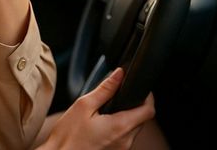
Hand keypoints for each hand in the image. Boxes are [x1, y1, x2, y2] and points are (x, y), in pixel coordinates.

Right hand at [39, 68, 154, 149]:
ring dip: (125, 118)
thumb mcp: (84, 106)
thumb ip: (105, 89)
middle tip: (116, 99)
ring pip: (133, 130)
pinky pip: (124, 139)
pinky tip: (101, 126)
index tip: (140, 88)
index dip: (147, 96)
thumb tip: (119, 74)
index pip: (149, 110)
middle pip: (142, 120)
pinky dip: (118, 129)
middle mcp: (125, 142)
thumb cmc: (67, 137)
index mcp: (120, 127)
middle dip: (134, 106)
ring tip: (105, 114)